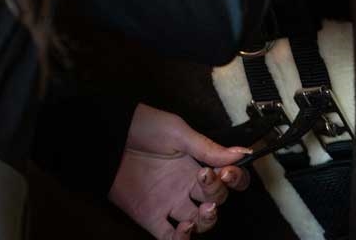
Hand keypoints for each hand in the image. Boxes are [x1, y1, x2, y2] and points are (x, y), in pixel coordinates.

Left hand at [109, 104, 250, 238]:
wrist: (111, 135)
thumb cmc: (145, 127)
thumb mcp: (178, 132)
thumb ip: (208, 148)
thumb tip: (244, 153)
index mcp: (197, 163)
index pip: (226, 179)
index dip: (234, 180)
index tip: (229, 172)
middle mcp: (186, 185)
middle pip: (215, 201)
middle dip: (218, 193)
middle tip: (207, 179)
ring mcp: (170, 202)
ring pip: (199, 223)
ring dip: (207, 221)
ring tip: (203, 210)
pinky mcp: (151, 217)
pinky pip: (169, 238)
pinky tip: (184, 229)